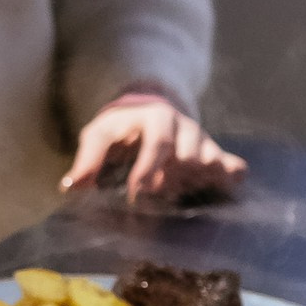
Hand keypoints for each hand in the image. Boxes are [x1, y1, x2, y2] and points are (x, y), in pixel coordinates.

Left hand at [60, 88, 245, 205]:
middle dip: (169, 179)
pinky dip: (228, 179)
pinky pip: (234, 168)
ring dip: (190, 182)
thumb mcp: (99, 135)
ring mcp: (203, 140)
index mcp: (155, 117)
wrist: (149, 109)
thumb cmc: (120, 128)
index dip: (148, 170)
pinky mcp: (216, 153)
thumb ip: (87, 159)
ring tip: (170, 191)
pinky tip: (214, 188)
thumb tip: (71, 186)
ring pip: (208, 163)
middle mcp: (184, 126)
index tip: (136, 196)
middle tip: (153, 194)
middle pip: (187, 156)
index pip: (157, 143)